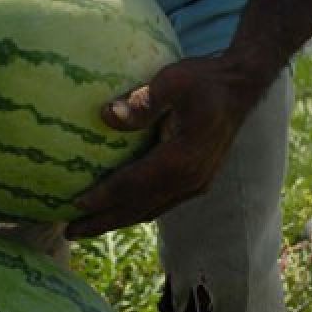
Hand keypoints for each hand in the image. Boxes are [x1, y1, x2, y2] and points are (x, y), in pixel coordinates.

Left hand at [60, 54, 267, 238]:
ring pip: (150, 210)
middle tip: (69, 231)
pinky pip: (161, 203)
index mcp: (181, 159)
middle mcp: (189, 180)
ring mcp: (196, 184)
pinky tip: (120, 209)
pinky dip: (136, 210)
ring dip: (118, 220)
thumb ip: (142, 101)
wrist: (241, 87)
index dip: (103, 197)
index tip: (74, 204)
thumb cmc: (205, 79)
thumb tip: (105, 116)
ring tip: (87, 227)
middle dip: (103, 222)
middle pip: (138, 208)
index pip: (134, 185)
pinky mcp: (198, 181)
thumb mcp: (173, 80)